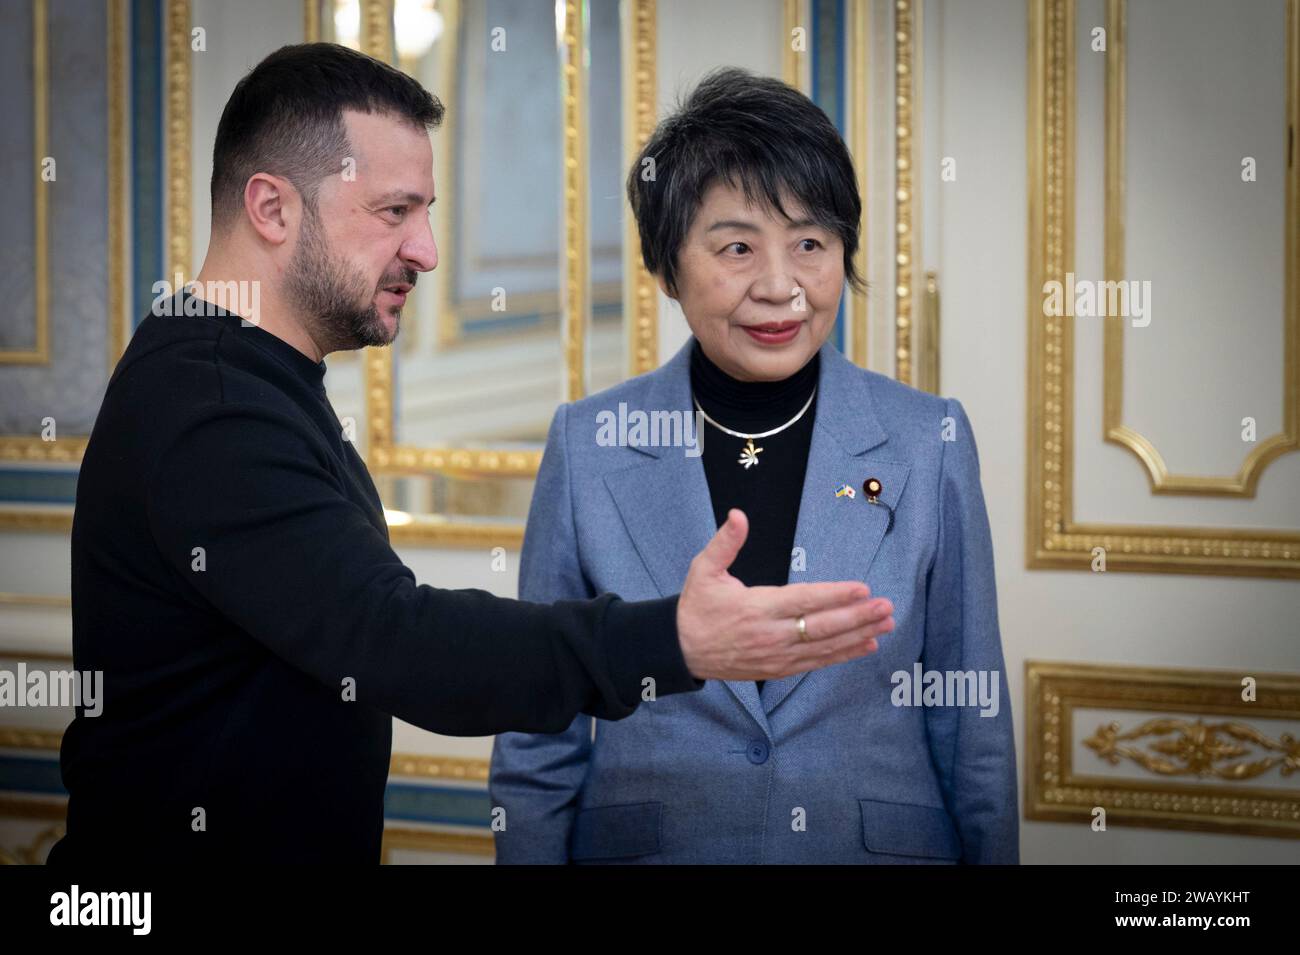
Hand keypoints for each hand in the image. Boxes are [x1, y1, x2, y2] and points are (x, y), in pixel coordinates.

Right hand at [676, 509, 893, 680]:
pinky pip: (817, 662)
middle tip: (887, 607)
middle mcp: (770, 635)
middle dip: (858, 617)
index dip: (835, 595)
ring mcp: (776, 656)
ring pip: (825, 647)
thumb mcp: (703, 569)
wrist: (681, 651)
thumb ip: (724, 542)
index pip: (803, 600)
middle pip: (822, 626)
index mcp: (756, 607)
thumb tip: (738, 515)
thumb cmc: (696, 607)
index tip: (862, 588)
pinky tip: (866, 645)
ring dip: (858, 635)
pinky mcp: (778, 669)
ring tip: (886, 624)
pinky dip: (843, 655)